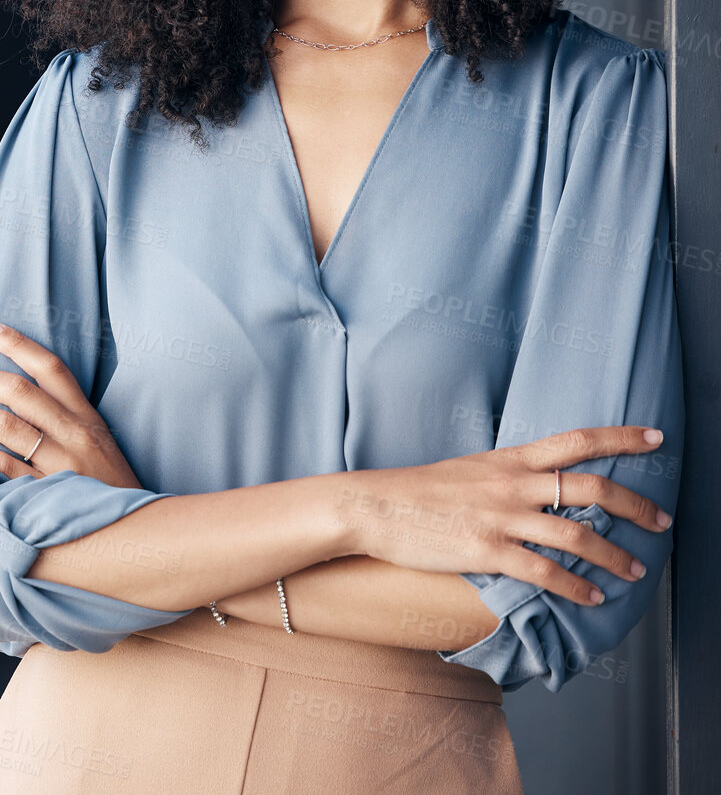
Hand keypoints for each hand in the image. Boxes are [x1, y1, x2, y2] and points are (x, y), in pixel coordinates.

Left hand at [0, 320, 142, 487]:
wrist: (136, 535)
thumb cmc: (110, 489)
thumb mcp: (99, 445)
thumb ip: (65, 421)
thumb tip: (16, 397)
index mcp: (86, 418)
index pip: (51, 369)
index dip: (19, 345)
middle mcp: (73, 435)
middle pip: (18, 392)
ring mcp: (59, 465)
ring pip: (4, 426)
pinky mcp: (45, 496)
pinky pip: (1, 468)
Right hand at [337, 426, 674, 605]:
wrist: (374, 506)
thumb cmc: (418, 491)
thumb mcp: (469, 470)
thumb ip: (508, 476)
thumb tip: (543, 488)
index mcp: (509, 459)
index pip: (576, 440)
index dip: (621, 438)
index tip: (656, 438)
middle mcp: (511, 484)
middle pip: (591, 487)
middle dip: (636, 507)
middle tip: (662, 521)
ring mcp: (500, 518)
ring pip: (576, 535)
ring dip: (614, 557)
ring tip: (635, 572)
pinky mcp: (485, 551)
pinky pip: (544, 572)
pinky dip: (576, 588)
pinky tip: (592, 597)